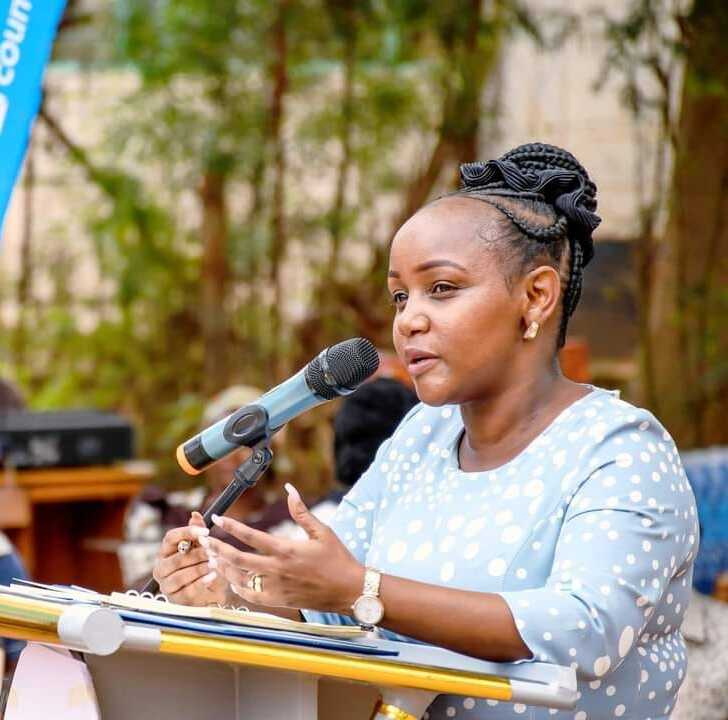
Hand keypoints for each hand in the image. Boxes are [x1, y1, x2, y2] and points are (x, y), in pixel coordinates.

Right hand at [152, 511, 232, 605]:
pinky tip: (212, 576)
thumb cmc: (203, 566)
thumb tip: (195, 514)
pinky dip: (201, 582)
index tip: (206, 532)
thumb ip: (198, 532)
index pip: (170, 538)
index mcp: (166, 551)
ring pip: (180, 575)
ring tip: (214, 564)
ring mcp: (166, 585)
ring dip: (199, 568)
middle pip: (176, 558)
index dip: (188, 532)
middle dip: (197, 554)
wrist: (210, 593)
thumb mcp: (202, 548)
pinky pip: (187, 589)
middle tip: (213, 551)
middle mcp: (161, 567)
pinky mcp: (175, 599)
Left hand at [200, 484, 363, 613]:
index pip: (251, 536)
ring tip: (213, 558)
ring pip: (241, 579)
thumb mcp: (322, 531)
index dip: (232, 526)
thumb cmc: (338, 559)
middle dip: (218, 549)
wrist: (349, 591)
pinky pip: (251, 596)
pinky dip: (238, 587)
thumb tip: (290, 488)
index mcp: (286, 550)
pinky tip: (232, 579)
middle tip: (205, 541)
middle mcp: (278, 570)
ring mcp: (277, 588)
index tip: (218, 518)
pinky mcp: (279, 601)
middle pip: (238, 559)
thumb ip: (301, 511)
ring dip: (224, 568)